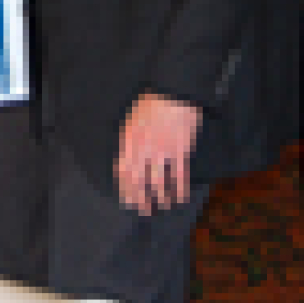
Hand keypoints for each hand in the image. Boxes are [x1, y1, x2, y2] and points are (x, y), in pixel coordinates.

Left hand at [115, 94, 201, 214]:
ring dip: (162, 198)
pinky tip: (180, 198)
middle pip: (139, 182)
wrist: (174, 90)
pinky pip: (180, 176)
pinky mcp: (181, 149)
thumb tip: (127, 166)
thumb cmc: (152, 104)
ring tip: (165, 206)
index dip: (125, 190)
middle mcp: (143, 148)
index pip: (122, 172)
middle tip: (147, 211)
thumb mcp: (132, 120)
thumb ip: (129, 142)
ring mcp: (162, 149)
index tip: (129, 202)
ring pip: (159, 182)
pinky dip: (180, 190)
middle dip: (142, 200)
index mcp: (128, 140)